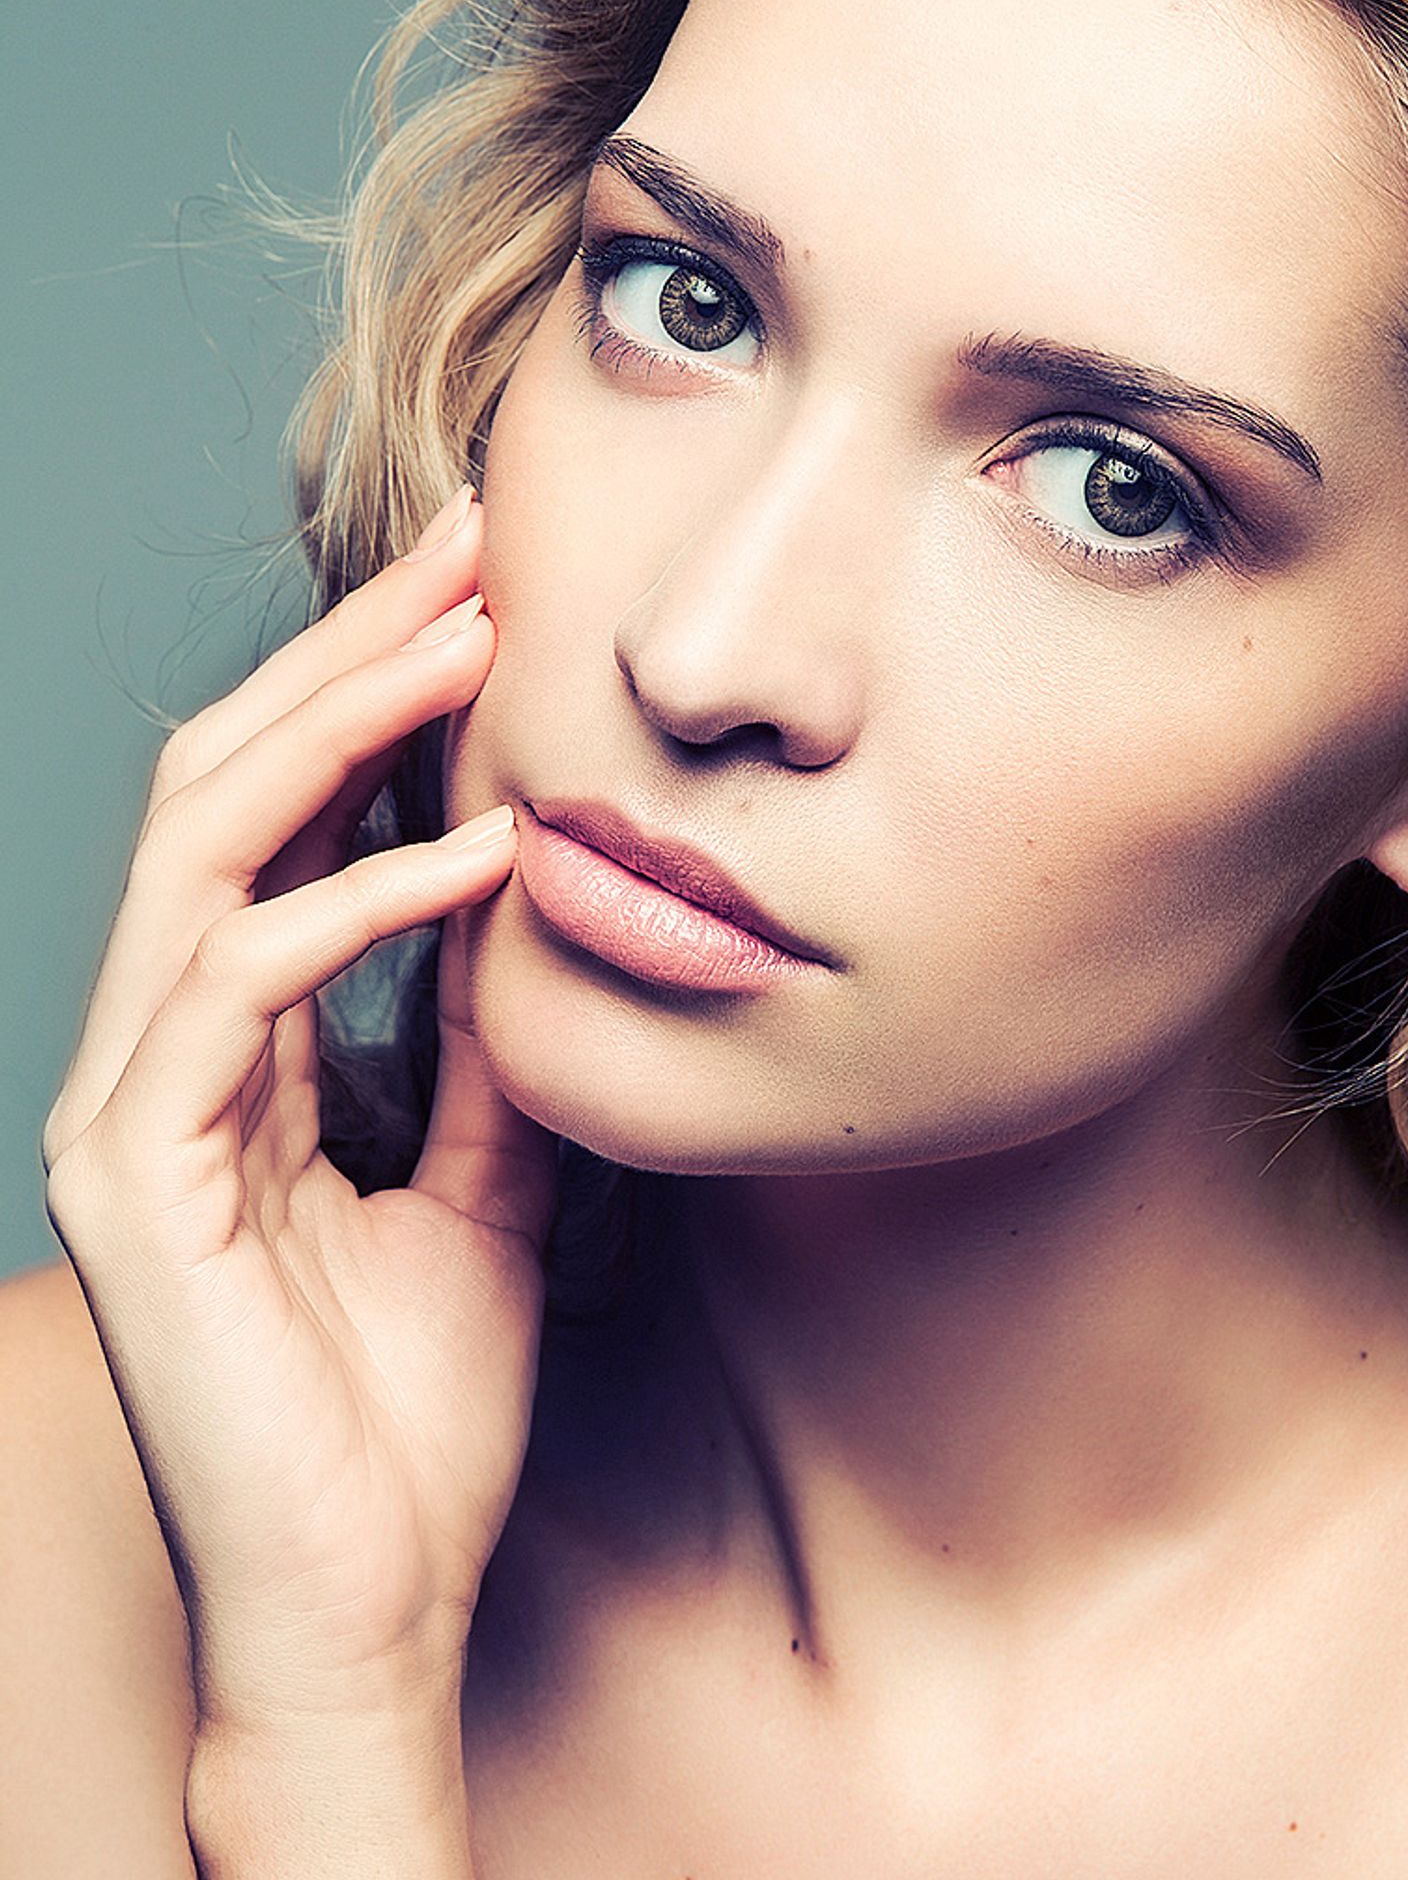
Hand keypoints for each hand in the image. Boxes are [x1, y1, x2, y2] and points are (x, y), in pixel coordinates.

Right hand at [40, 486, 557, 1738]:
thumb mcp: (480, 1191)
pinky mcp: (130, 1173)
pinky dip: (362, 895)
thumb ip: (480, 1054)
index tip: (489, 598)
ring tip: (474, 636)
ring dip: (344, 722)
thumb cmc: (409, 1415)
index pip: (274, 816)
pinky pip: (236, 978)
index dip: (369, 695)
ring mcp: (127, 1105)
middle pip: (225, 781)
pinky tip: (479, 848)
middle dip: (349, 652)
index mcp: (223, 1049)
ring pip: (204, 841)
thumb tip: (534, 918)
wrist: (365, 1606)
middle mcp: (153, 1051)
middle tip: (476, 545)